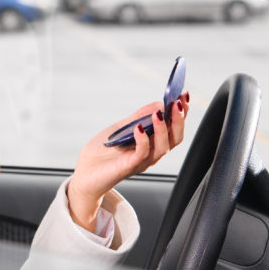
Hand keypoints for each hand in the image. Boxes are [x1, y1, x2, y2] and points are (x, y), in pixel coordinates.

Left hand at [68, 93, 189, 231]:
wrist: (84, 173)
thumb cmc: (102, 152)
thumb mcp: (121, 128)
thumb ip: (139, 117)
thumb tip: (159, 103)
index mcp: (151, 143)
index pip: (173, 129)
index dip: (181, 113)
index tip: (184, 96)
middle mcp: (151, 154)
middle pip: (174, 139)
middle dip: (179, 120)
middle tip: (178, 103)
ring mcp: (141, 161)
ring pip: (162, 147)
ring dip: (163, 128)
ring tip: (159, 113)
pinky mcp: (128, 167)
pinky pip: (141, 154)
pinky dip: (143, 140)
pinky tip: (139, 128)